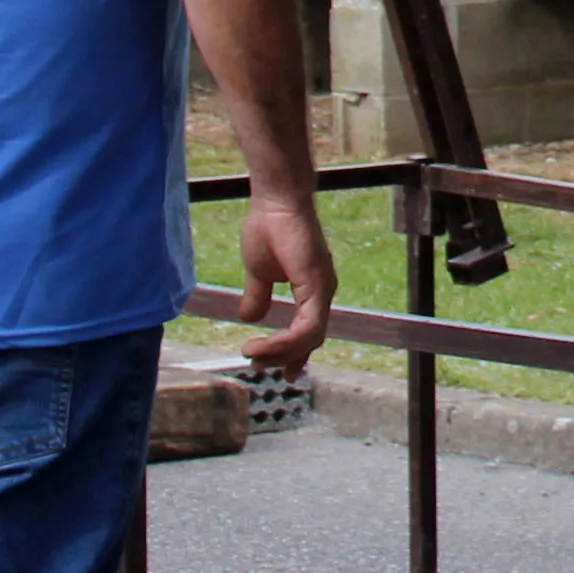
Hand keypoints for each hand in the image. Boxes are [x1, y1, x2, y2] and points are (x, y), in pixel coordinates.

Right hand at [222, 194, 333, 371]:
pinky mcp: (317, 284)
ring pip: (310, 337)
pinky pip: (307, 327)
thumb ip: (258, 295)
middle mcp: (323, 292)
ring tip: (253, 356)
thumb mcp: (259, 272)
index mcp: (313, 290)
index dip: (295, 353)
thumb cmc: (268, 227)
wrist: (274, 200)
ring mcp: (323, 288)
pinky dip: (285, 341)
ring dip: (280, 352)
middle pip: (311, 339)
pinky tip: (261, 345)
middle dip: (285, 358)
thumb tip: (249, 318)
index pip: (309, 331)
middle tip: (259, 365)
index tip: (283, 372)